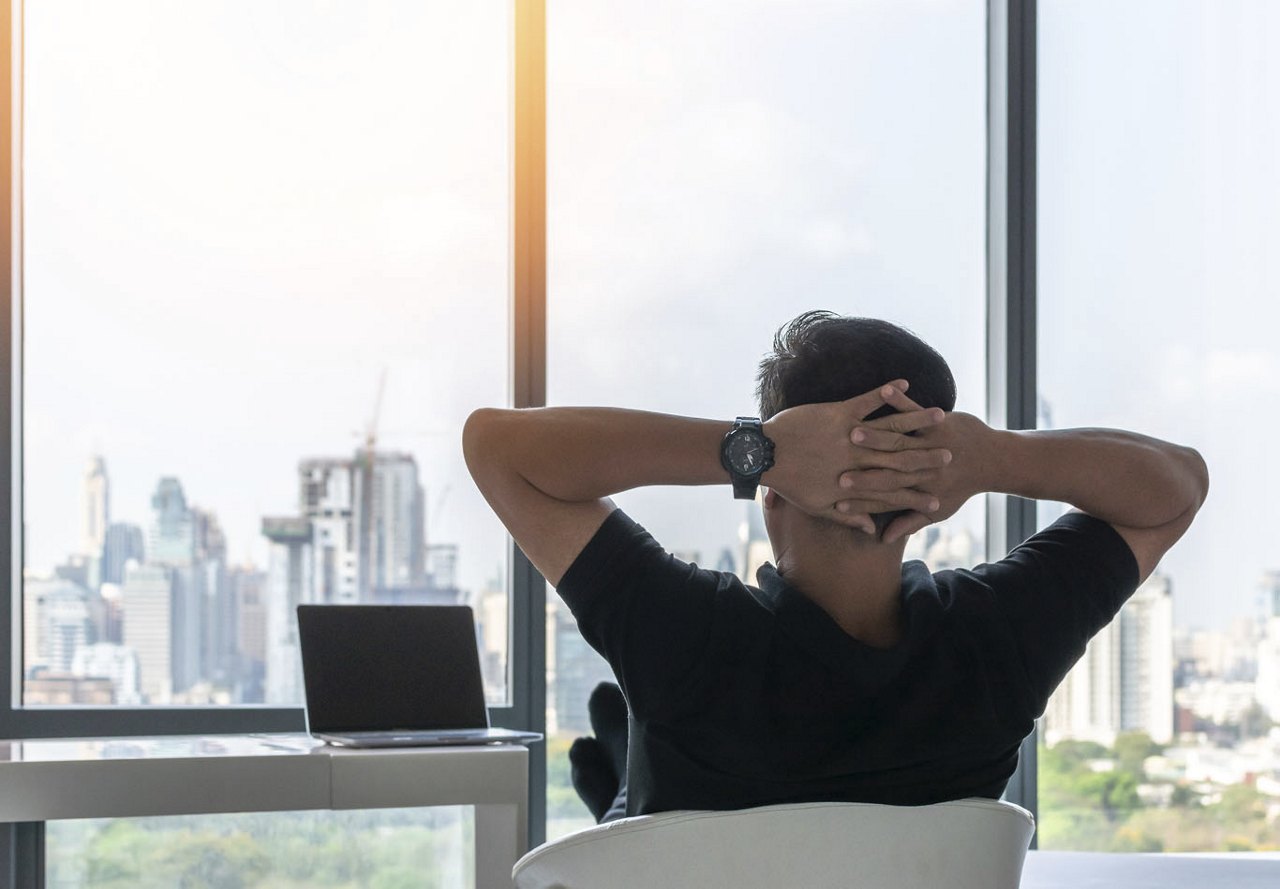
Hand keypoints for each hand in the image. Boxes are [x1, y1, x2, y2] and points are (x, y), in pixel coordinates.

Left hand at [762, 381, 953, 533]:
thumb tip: (871, 530)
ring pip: (890, 428)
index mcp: (854, 483)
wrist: (762, 456)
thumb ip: (848, 516)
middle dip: (928, 456)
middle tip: (951, 454)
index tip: (940, 498)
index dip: (917, 495)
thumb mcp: (818, 506)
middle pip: (900, 459)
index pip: (893, 491)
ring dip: (916, 420)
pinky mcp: (838, 413)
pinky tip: (902, 382)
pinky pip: (866, 400)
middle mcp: (858, 460)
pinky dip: (885, 392)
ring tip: (941, 414)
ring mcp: (849, 435)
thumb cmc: (787, 482)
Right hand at [841, 407, 993, 542]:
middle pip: (888, 468)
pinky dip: (900, 399)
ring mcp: (931, 442)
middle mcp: (925, 467)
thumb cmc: (960, 486)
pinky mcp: (937, 423)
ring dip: (876, 434)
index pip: (886, 496)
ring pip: (899, 439)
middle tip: (836, 470)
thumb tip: (883, 539)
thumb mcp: (936, 510)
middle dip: (861, 469)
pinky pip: (914, 409)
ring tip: (852, 431)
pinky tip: (885, 390)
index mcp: (921, 489)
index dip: (862, 498)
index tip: (838, 498)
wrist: (993, 460)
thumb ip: (908, 523)